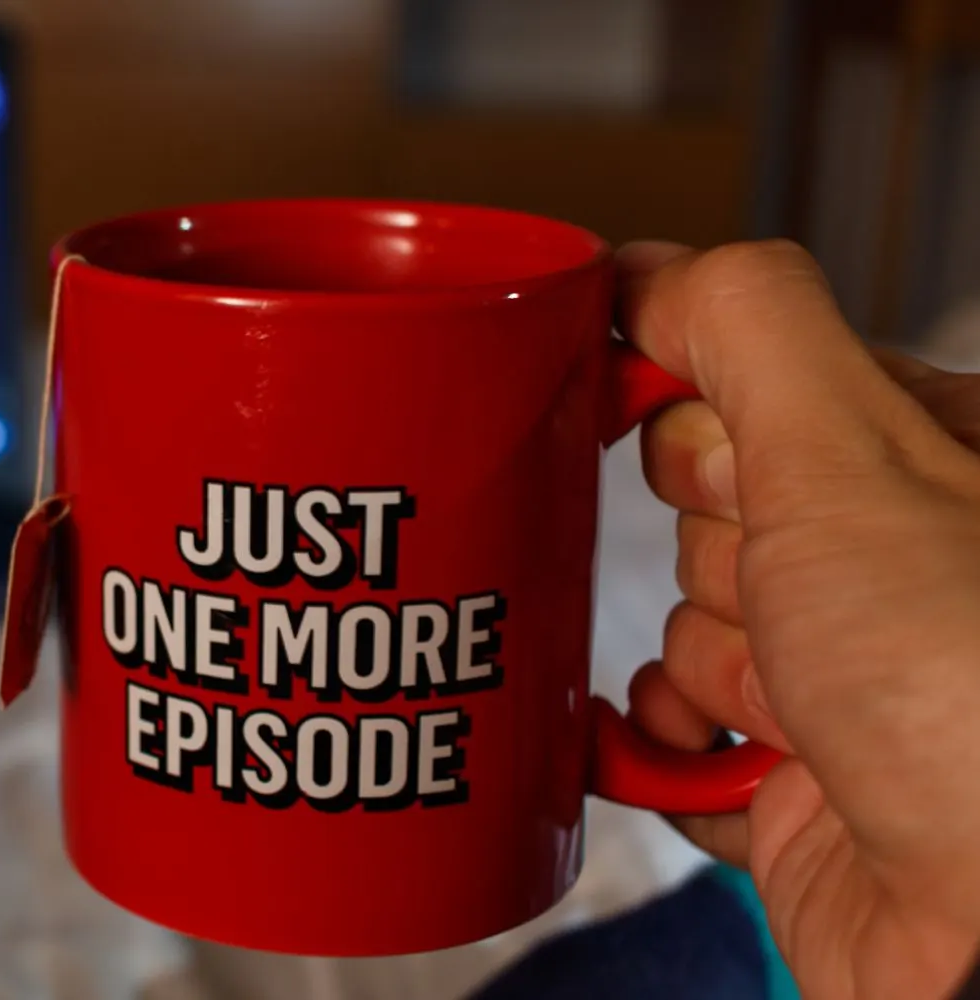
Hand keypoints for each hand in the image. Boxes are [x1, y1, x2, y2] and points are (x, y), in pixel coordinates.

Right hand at [620, 240, 979, 999]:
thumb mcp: (851, 451)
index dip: (681, 399)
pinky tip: (679, 758)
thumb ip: (748, 327)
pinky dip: (651, 754)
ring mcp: (848, 690)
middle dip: (702, 554)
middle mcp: (894, 576)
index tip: (620, 408)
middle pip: (705, 513)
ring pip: (684, 632)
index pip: (753, 386)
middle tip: (768, 591)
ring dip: (691, 666)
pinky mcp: (796, 797)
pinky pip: (670, 750)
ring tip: (765, 707)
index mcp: (927, 468)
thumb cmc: (971, 698)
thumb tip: (646, 265)